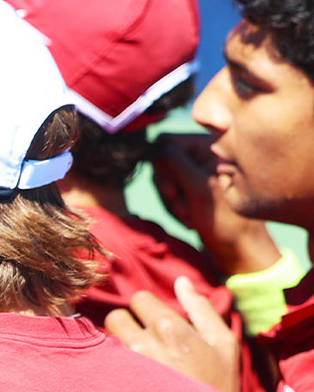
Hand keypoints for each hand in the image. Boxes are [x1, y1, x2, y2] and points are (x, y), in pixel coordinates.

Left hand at [105, 278, 240, 391]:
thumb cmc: (219, 385)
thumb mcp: (223, 344)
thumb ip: (202, 308)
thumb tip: (181, 281)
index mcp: (169, 328)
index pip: (139, 298)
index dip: (147, 309)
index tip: (156, 323)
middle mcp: (143, 343)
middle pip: (116, 316)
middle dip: (127, 324)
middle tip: (144, 342)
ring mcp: (125, 366)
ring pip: (105, 339)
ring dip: (116, 346)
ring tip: (135, 363)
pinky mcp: (113, 386)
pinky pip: (100, 364)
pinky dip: (108, 367)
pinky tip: (124, 379)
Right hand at [152, 132, 283, 274]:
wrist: (240, 250)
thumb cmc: (228, 221)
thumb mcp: (200, 189)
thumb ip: (175, 164)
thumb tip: (151, 148)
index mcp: (213, 146)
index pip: (167, 141)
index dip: (162, 164)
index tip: (171, 190)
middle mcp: (205, 154)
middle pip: (163, 161)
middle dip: (167, 188)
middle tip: (181, 208)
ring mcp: (200, 171)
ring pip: (163, 178)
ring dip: (171, 201)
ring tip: (188, 218)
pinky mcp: (195, 187)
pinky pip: (170, 191)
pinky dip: (174, 207)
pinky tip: (189, 220)